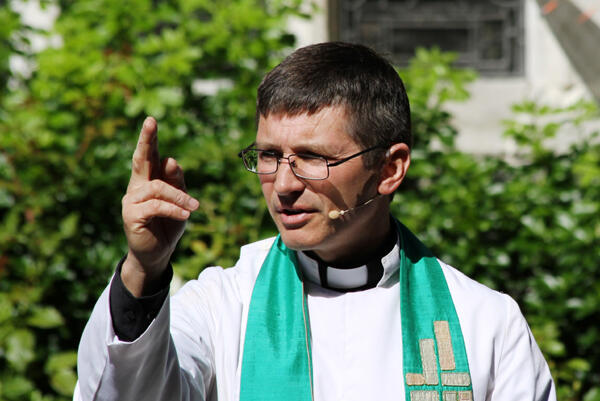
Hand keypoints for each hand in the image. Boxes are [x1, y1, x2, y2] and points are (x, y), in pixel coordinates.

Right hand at [121, 117, 198, 295]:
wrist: (156, 254)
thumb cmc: (167, 226)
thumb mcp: (179, 202)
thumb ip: (176, 183)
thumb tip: (171, 160)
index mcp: (148, 180)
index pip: (150, 156)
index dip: (150, 140)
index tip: (152, 121)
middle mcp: (137, 187)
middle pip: (141, 160)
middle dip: (147, 140)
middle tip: (151, 122)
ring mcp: (131, 200)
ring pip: (157, 187)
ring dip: (179, 195)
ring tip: (193, 207)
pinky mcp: (131, 215)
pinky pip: (156, 205)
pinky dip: (173, 208)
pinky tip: (185, 215)